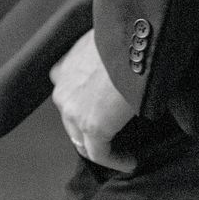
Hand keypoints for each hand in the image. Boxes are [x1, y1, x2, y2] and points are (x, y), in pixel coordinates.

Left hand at [51, 31, 137, 172]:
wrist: (136, 42)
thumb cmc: (130, 37)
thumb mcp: (109, 43)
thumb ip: (106, 60)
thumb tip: (126, 70)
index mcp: (65, 67)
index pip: (67, 96)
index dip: (83, 108)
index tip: (104, 115)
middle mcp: (62, 90)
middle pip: (72, 123)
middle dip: (91, 133)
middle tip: (116, 138)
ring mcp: (73, 110)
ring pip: (82, 141)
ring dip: (102, 149)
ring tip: (124, 153)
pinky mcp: (92, 126)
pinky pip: (100, 154)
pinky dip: (116, 161)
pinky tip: (130, 162)